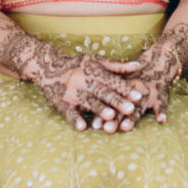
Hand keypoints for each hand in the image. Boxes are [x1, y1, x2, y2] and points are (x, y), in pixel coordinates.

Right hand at [0, 19, 141, 130]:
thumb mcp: (96, 61)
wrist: (47, 65)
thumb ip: (117, 66)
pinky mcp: (60, 102)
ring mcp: (71, 92)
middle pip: (102, 92)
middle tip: (131, 109)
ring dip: (99, 109)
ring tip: (111, 116)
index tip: (138, 96)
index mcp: (94, 70)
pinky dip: (75, 119)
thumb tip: (139, 65)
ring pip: (87, 101)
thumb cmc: (78, 65)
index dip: (125, 89)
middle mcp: (83, 80)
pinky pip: (68, 111)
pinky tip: (83, 127)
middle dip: (116, 101)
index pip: (112, 81)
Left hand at [100, 21, 187, 125]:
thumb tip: (94, 111)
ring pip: (139, 108)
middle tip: (106, 130)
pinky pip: (161, 105)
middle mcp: (134, 91)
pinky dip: (161, 112)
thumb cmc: (137, 76)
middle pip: (122, 106)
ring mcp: (148, 93)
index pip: (111, 101)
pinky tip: (161, 120)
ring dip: (132, 119)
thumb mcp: (124, 79)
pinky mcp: (161, 97)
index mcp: (124, 86)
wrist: (158, 64)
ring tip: (124, 128)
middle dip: (114, 118)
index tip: (95, 126)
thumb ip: (110, 94)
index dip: (103, 113)